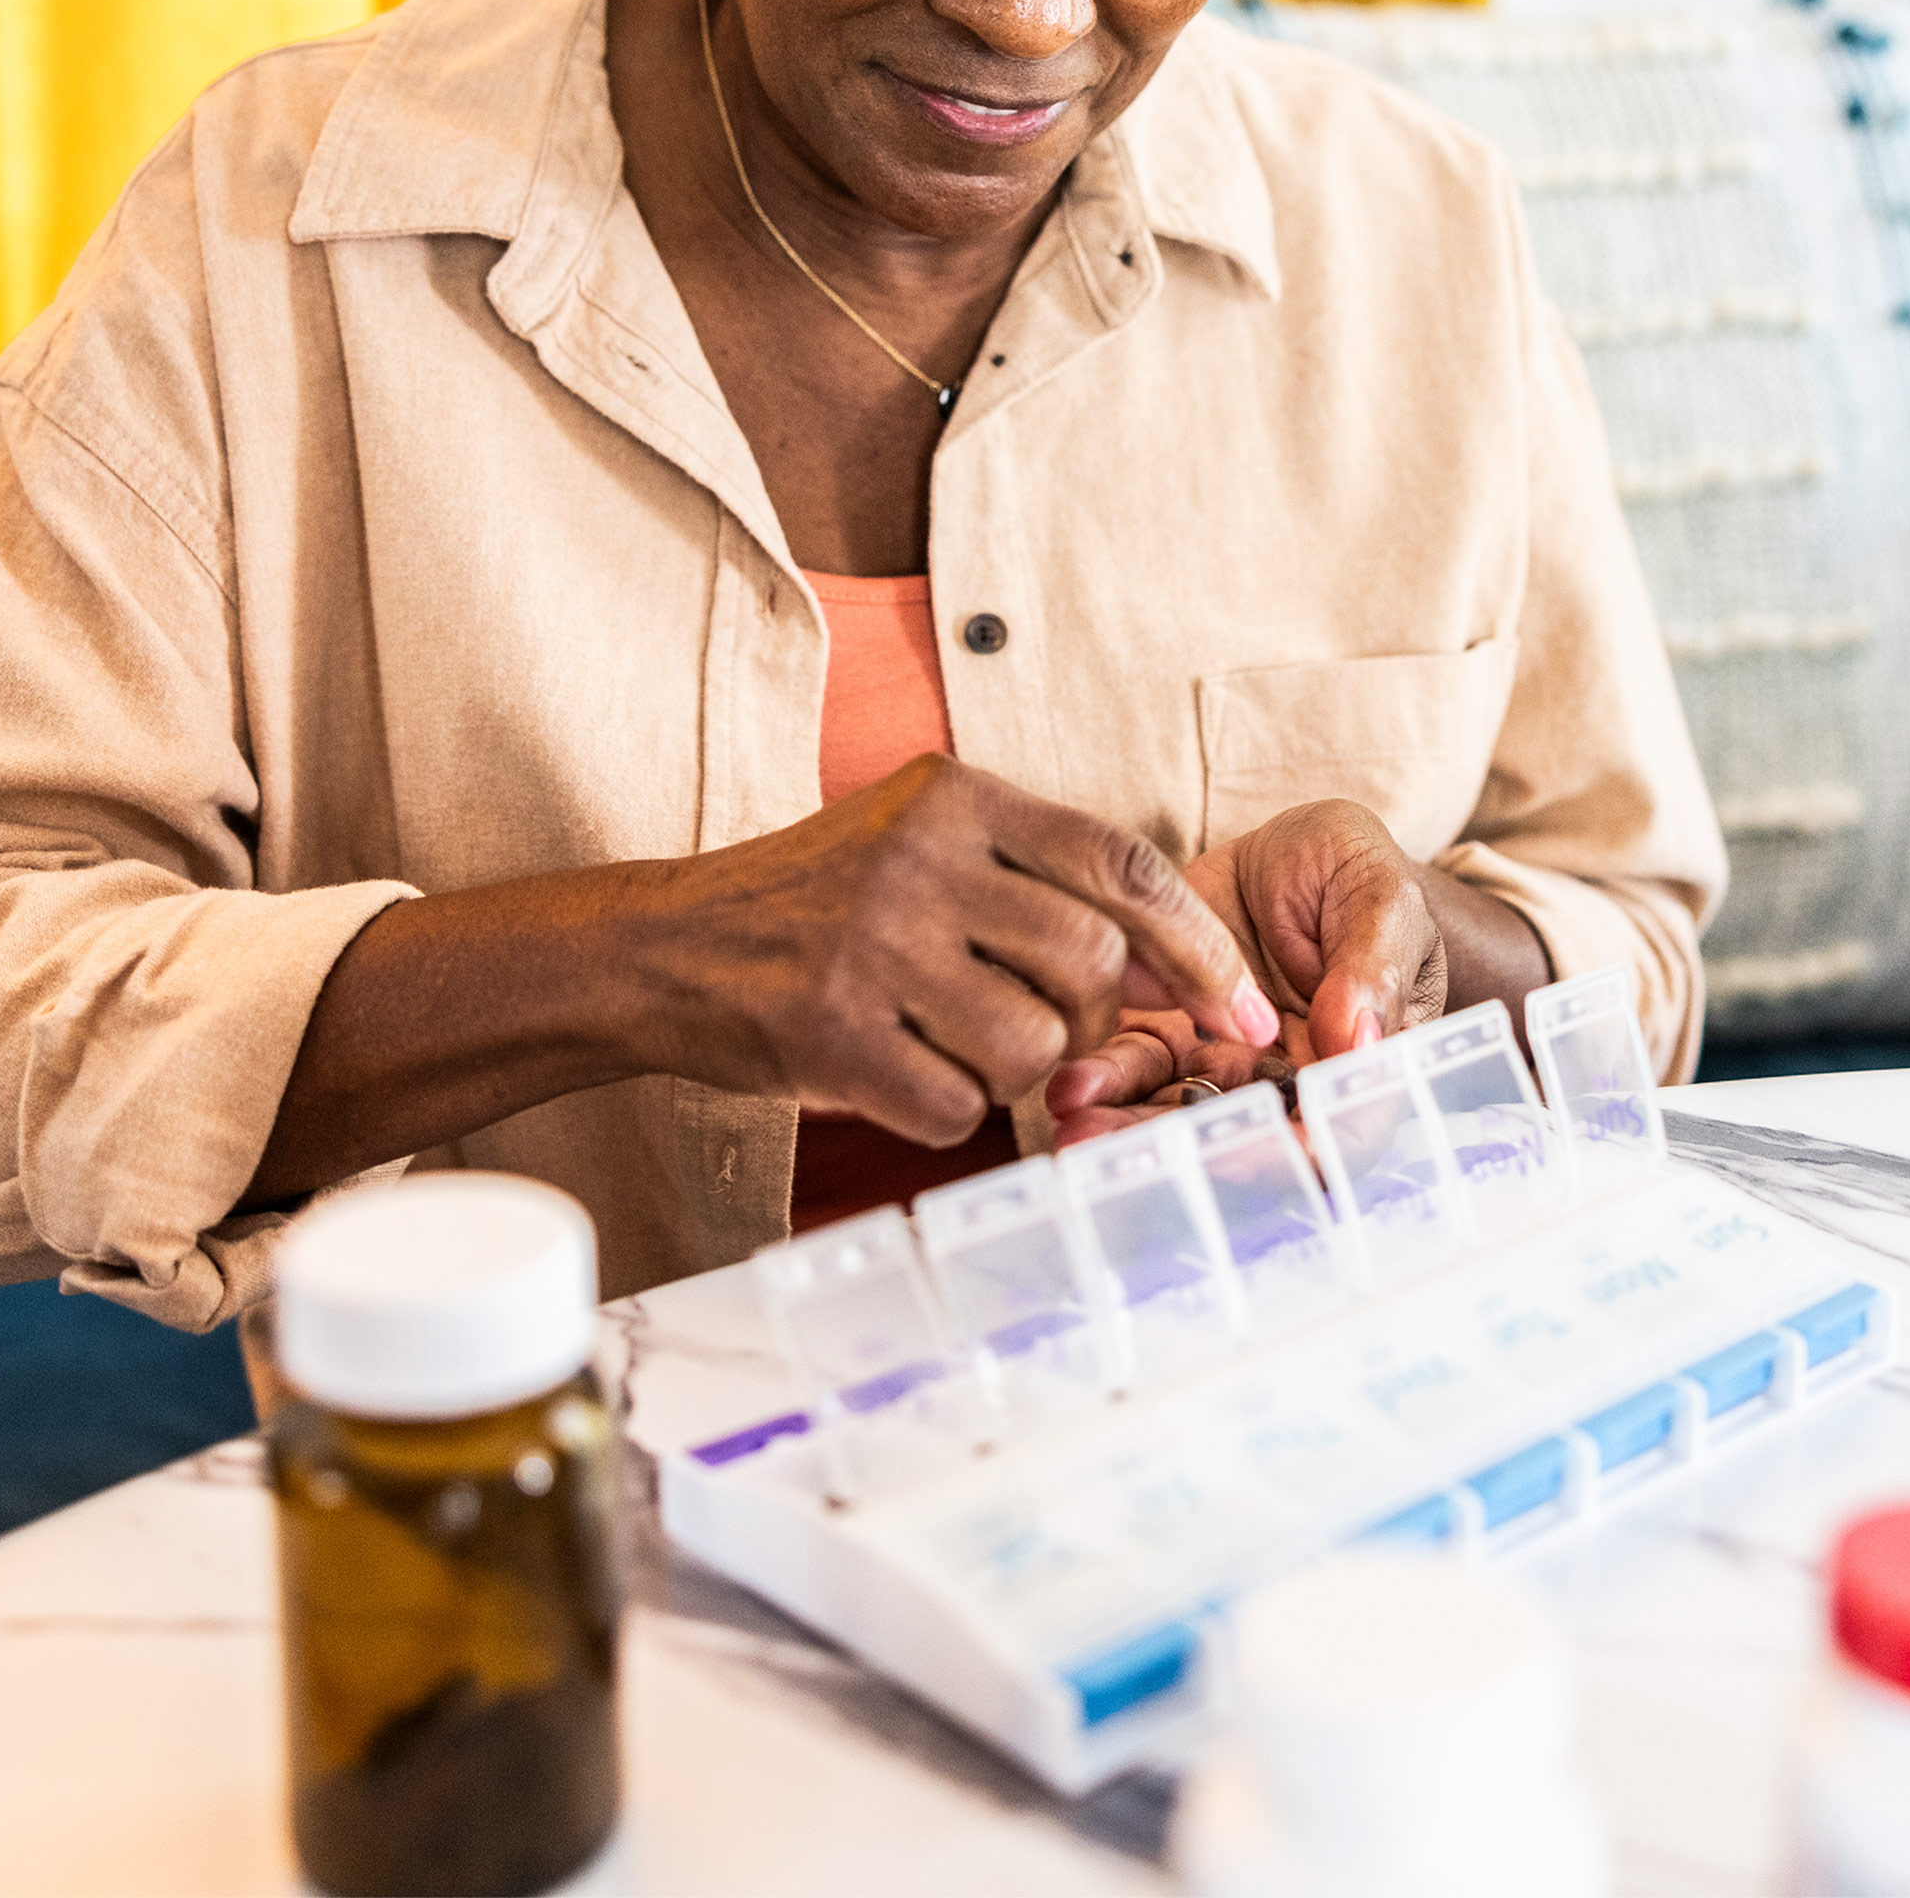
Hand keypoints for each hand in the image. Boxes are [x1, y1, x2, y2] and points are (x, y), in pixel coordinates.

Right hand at [610, 755, 1276, 1144]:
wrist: (664, 949)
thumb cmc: (818, 903)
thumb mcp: (924, 843)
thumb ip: (1041, 881)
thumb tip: (1183, 964)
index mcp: (956, 797)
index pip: (1125, 867)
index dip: (1201, 949)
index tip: (1245, 1009)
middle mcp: (919, 860)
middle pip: (1092, 963)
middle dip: (1093, 1020)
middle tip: (1047, 1031)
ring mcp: (872, 946)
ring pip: (1034, 1047)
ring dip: (1015, 1071)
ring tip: (955, 1045)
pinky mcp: (831, 1032)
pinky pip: (957, 1108)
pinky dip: (944, 1112)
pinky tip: (898, 1074)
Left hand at [1045, 800, 1445, 1142]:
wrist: (1291, 850)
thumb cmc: (1358, 876)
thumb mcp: (1382, 898)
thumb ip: (1372, 966)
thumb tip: (1356, 1041)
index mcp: (1361, 1063)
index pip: (1339, 1133)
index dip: (1293, 1155)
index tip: (1235, 1149)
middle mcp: (1291, 1081)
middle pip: (1246, 1140)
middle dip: (1181, 1154)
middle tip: (1123, 1149)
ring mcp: (1228, 1063)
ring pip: (1180, 1112)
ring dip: (1128, 1126)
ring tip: (1074, 1118)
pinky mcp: (1170, 1032)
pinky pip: (1136, 1066)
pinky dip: (1102, 1080)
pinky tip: (1067, 1083)